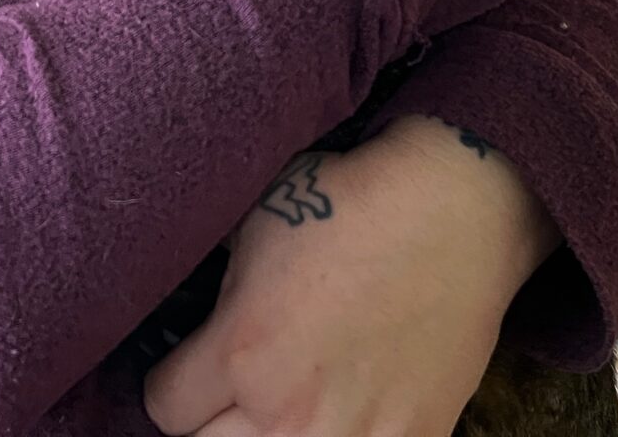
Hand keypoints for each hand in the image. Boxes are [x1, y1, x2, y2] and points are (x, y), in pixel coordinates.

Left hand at [143, 117, 557, 436]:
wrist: (453, 209)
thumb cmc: (348, 203)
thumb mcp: (251, 233)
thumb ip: (220, 300)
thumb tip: (198, 327)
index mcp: (243, 351)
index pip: (165, 406)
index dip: (170, 380)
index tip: (186, 365)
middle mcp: (291, 411)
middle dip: (207, 420)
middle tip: (224, 392)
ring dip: (263, 434)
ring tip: (277, 406)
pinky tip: (339, 413)